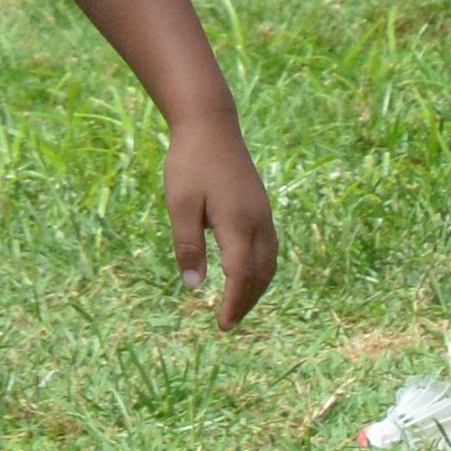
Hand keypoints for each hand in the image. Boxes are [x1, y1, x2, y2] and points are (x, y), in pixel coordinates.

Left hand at [164, 121, 277, 328]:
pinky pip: (269, 247)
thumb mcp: (180, 205)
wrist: (211, 125)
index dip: (234, 304)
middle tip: (229, 323)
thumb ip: (188, 245)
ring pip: (269, 261)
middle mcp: (258, 221)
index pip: (241, 275)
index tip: (223, 326)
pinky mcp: (261, 207)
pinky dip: (261, 269)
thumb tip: (194, 286)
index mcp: (237, 222)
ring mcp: (263, 213)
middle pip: (261, 274)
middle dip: (247, 302)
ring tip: (239, 305)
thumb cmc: (190, 163)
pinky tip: (246, 273)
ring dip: (257, 287)